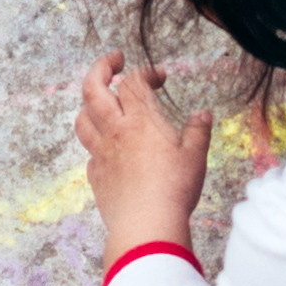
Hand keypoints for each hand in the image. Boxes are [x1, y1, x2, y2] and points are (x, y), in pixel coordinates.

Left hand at [77, 57, 204, 248]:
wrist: (146, 224)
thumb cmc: (174, 189)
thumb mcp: (195, 156)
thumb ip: (197, 131)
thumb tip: (203, 115)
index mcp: (141, 121)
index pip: (135, 82)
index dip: (146, 72)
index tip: (159, 75)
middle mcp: (115, 130)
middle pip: (93, 88)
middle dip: (101, 67)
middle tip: (113, 60)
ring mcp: (101, 152)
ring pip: (82, 117)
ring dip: (89, 103)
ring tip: (100, 101)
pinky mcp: (96, 175)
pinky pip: (88, 150)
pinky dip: (94, 140)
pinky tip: (106, 146)